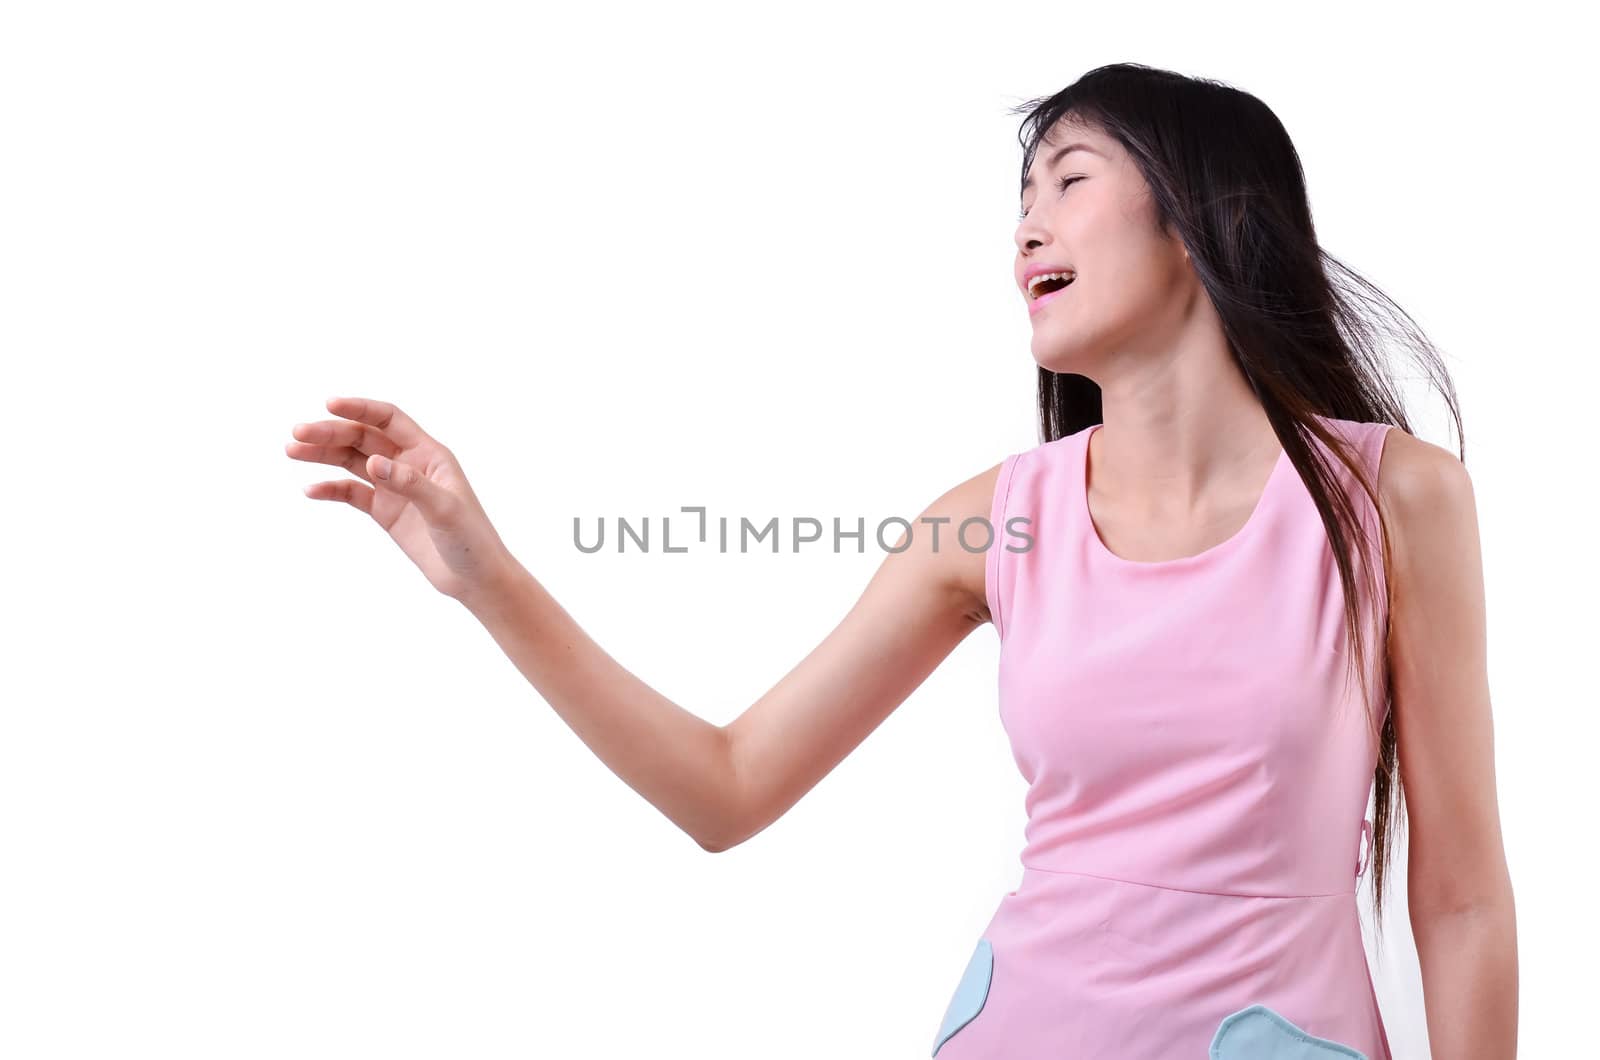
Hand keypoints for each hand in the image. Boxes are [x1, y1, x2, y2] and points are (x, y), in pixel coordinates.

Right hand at [286, 396, 517, 603]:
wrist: (475, 579)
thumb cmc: (472, 540)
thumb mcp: (445, 510)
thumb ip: (410, 484)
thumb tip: (373, 463)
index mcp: (429, 454)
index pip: (389, 420)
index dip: (360, 409)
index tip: (329, 405)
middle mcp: (410, 465)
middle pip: (363, 438)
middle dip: (331, 433)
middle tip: (297, 434)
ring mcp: (395, 488)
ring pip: (353, 462)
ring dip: (323, 455)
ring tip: (292, 451)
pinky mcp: (386, 512)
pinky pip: (353, 493)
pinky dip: (331, 489)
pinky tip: (311, 490)